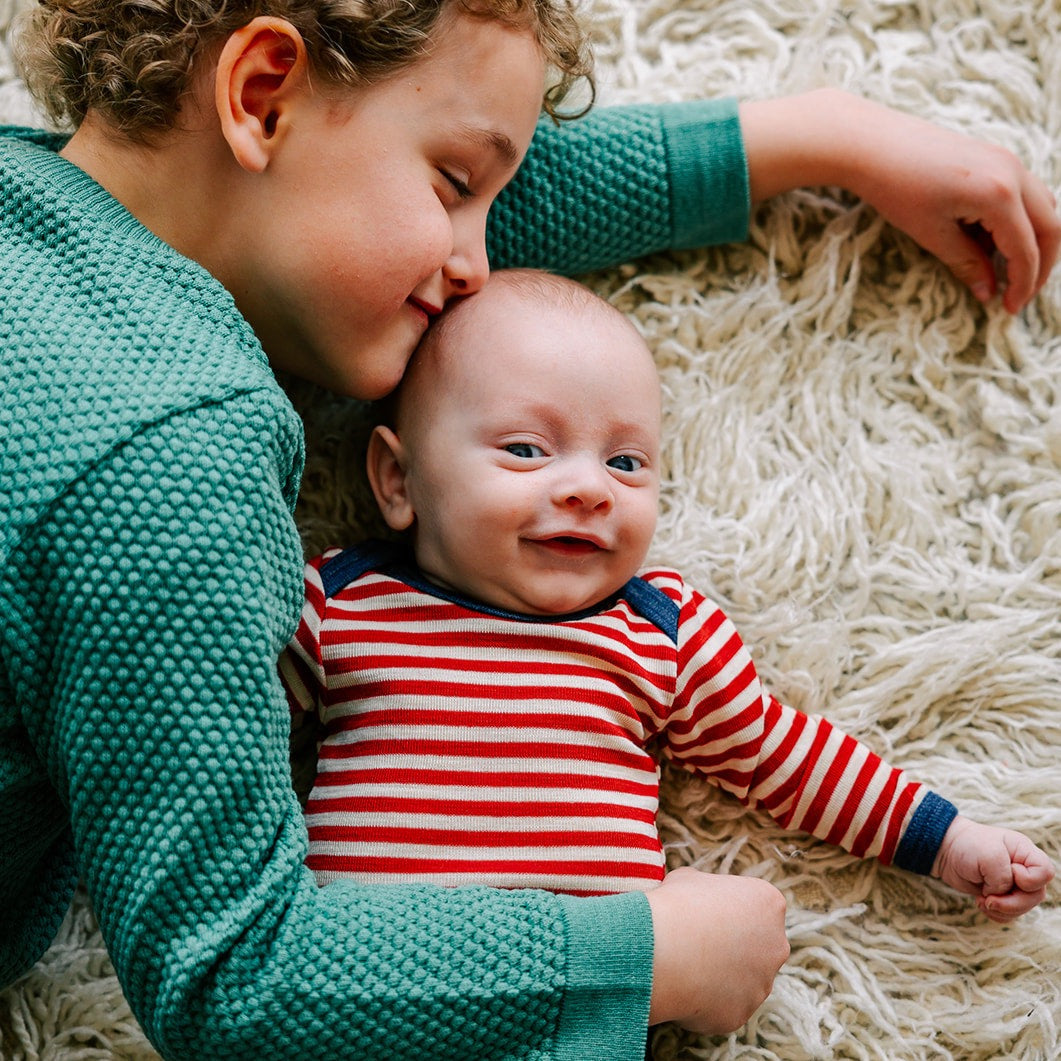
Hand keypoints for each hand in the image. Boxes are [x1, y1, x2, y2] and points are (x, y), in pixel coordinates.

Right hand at [645, 867, 788, 1033]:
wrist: (661, 948)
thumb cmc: (677, 905)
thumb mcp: (690, 879)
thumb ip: (706, 889)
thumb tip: (696, 898)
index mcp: (769, 904)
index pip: (757, 906)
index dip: (728, 908)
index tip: (705, 912)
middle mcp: (776, 946)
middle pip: (758, 946)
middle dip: (733, 945)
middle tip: (698, 942)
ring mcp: (762, 984)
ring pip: (743, 980)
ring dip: (722, 975)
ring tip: (685, 966)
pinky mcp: (742, 1015)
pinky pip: (724, 1006)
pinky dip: (706, 1000)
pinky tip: (683, 987)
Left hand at [740, 89, 1060, 312]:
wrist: (872, 144)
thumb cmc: (895, 187)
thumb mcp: (931, 234)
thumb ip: (966, 263)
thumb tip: (988, 291)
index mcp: (1000, 195)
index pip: (1027, 249)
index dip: (1022, 284)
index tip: (1009, 309)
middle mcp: (1014, 173)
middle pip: (1051, 226)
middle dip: (1040, 266)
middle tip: (1018, 295)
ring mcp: (1007, 160)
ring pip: (1043, 208)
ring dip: (1032, 242)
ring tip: (1003, 272)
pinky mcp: (995, 157)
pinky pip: (1024, 194)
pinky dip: (1017, 222)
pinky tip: (988, 243)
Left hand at [932, 815, 1054, 922]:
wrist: (946, 851)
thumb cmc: (967, 845)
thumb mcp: (988, 855)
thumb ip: (1003, 877)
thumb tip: (1002, 895)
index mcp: (1025, 852)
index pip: (1045, 872)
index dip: (1029, 879)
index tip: (1009, 871)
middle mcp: (1024, 868)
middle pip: (1036, 896)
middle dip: (1012, 902)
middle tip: (988, 898)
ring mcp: (1014, 884)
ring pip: (1023, 908)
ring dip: (1002, 909)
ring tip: (982, 899)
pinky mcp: (1002, 895)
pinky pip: (1009, 915)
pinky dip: (996, 914)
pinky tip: (981, 902)